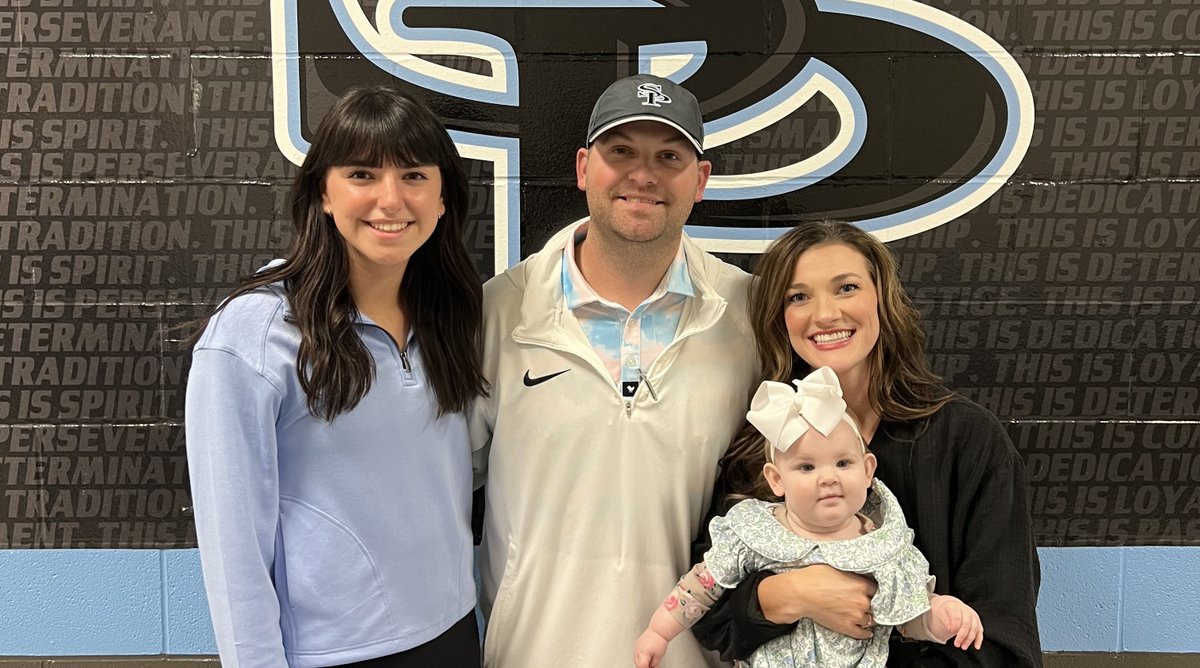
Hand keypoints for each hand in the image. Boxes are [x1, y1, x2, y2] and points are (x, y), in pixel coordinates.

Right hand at [633, 628, 668, 667]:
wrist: (657, 631)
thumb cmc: (659, 641)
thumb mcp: (659, 656)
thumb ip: (653, 664)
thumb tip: (651, 667)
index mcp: (643, 654)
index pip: (641, 667)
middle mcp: (638, 651)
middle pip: (638, 664)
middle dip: (644, 666)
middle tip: (651, 666)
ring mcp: (636, 647)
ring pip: (636, 660)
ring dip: (642, 662)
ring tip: (650, 659)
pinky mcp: (636, 645)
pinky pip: (636, 654)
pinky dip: (640, 657)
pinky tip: (646, 656)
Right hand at [758, 565, 876, 639]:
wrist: (800, 593)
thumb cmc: (814, 577)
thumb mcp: (837, 568)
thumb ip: (853, 575)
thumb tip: (860, 577)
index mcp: (862, 585)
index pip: (878, 590)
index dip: (873, 591)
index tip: (871, 592)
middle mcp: (862, 601)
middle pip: (876, 605)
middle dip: (871, 603)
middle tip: (865, 602)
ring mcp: (855, 616)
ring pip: (871, 619)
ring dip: (868, 617)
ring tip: (864, 615)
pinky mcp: (847, 627)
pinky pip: (862, 633)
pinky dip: (866, 632)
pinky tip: (866, 630)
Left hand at [927, 594, 983, 649]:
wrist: (953, 606)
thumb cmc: (947, 611)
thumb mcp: (941, 612)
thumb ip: (945, 620)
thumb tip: (950, 629)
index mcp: (957, 607)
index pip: (957, 617)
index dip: (954, 626)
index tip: (950, 632)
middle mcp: (967, 611)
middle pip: (966, 624)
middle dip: (962, 635)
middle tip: (957, 644)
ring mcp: (974, 617)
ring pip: (974, 629)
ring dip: (969, 639)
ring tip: (963, 647)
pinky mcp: (978, 623)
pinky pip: (980, 632)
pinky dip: (979, 640)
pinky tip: (976, 646)